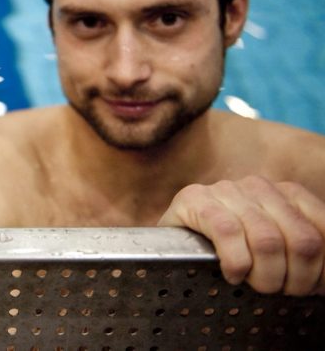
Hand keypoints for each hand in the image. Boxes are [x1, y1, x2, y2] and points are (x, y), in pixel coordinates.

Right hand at [158, 176, 324, 294]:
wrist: (168, 243)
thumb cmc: (228, 251)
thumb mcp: (275, 245)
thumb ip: (302, 249)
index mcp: (287, 193)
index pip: (323, 230)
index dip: (320, 269)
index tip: (307, 287)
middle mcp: (259, 186)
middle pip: (302, 240)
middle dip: (295, 278)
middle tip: (278, 291)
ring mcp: (226, 190)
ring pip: (268, 241)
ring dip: (266, 276)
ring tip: (254, 285)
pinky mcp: (195, 199)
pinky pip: (228, 233)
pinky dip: (236, 262)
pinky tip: (232, 274)